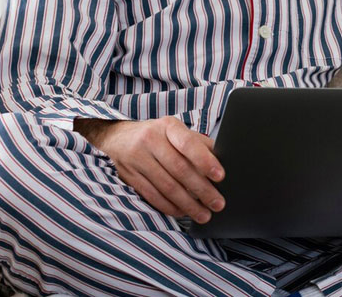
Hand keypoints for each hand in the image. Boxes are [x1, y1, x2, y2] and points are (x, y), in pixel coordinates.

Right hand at [75, 117, 225, 223]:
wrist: (119, 137)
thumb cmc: (158, 135)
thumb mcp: (177, 131)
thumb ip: (198, 144)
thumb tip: (223, 160)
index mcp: (168, 126)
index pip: (188, 143)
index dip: (205, 160)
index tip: (220, 176)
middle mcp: (151, 139)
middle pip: (179, 169)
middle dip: (202, 189)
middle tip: (217, 204)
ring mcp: (138, 158)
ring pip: (166, 186)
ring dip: (188, 204)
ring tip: (203, 214)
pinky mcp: (129, 175)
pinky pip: (152, 195)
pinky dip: (169, 207)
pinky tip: (183, 212)